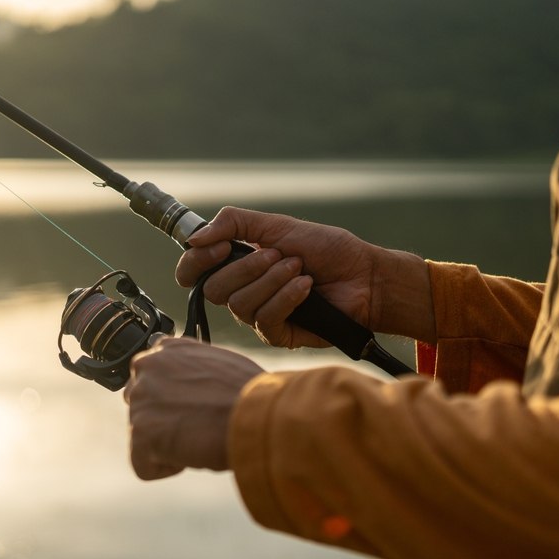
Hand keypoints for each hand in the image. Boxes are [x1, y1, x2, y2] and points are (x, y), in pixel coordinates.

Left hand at [124, 337, 263, 480]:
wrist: (255, 416)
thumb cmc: (249, 394)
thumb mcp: (219, 363)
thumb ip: (192, 368)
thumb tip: (186, 381)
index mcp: (168, 349)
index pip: (151, 377)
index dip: (172, 399)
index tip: (193, 406)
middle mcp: (148, 367)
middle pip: (142, 405)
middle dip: (164, 419)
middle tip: (197, 424)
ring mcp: (141, 398)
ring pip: (144, 436)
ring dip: (168, 443)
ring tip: (200, 436)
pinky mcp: (140, 431)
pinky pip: (143, 465)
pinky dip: (168, 468)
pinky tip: (193, 453)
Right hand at [177, 207, 380, 347]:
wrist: (364, 275)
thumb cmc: (327, 250)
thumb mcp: (278, 225)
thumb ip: (234, 223)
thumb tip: (194, 238)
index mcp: (238, 265)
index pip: (194, 271)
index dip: (196, 262)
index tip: (218, 247)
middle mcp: (244, 292)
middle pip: (215, 290)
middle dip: (246, 268)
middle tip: (278, 255)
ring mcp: (261, 316)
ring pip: (240, 306)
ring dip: (272, 281)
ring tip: (299, 268)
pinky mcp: (280, 335)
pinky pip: (265, 320)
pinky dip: (286, 298)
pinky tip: (306, 287)